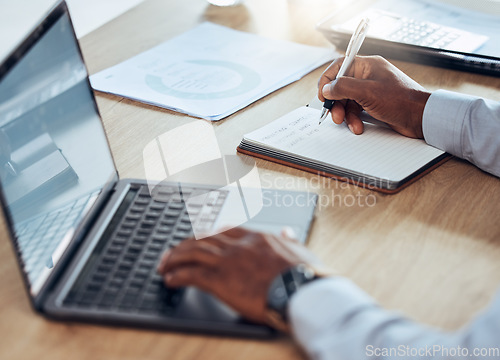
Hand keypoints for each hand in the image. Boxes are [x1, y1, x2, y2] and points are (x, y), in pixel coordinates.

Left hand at [157, 227, 327, 327]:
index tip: (197, 239)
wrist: (301, 291)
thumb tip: (288, 231)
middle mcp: (238, 246)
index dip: (206, 234)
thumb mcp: (299, 251)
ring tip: (164, 265)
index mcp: (256, 238)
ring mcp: (228, 262)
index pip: (224, 230)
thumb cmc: (304, 275)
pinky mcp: (221, 281)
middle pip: (203, 239)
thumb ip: (289, 240)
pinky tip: (170, 280)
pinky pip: (192, 275)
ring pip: (192, 253)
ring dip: (175, 259)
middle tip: (171, 252)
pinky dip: (178, 276)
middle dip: (183, 245)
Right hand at [318, 55, 430, 137]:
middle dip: (336, 102)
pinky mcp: (374, 104)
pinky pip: (356, 110)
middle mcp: (368, 76)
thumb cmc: (402, 101)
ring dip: (345, 114)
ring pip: (347, 101)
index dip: (328, 80)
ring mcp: (371, 91)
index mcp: (368, 66)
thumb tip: (327, 88)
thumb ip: (344, 87)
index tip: (323, 95)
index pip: (339, 66)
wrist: (421, 118)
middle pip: (341, 86)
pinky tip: (358, 126)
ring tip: (349, 123)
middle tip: (335, 115)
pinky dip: (354, 119)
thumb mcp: (368, 92)